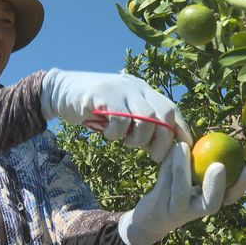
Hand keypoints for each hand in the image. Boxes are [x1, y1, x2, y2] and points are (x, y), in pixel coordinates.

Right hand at [40, 68, 192, 161]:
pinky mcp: (104, 95)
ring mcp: (121, 89)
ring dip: (139, 138)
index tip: (184, 151)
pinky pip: (120, 120)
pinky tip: (108, 134)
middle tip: (154, 157)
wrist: (61, 91)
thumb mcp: (122, 115)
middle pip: (164, 114)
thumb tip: (161, 149)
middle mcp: (137, 87)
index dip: (182, 131)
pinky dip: (116, 134)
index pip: (172, 109)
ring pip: (146, 118)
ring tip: (127, 143)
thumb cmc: (96, 109)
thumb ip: (140, 126)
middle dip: (163, 140)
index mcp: (145, 91)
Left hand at [118, 142, 245, 244]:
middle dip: (216, 186)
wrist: (151, 216)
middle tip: (219, 166)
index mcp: (209, 202)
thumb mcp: (192, 177)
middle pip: (211, 204)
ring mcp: (177, 212)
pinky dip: (166, 166)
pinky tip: (169, 149)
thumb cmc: (177, 188)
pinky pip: (164, 184)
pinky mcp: (159, 209)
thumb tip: (223, 139)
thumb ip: (204, 162)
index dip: (242, 185)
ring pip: (181, 192)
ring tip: (182, 146)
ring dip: (182, 169)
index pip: (230, 197)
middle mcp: (196, 211)